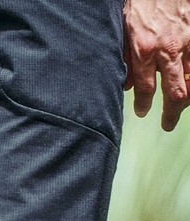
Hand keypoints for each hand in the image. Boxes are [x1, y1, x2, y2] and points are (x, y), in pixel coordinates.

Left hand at [123, 0, 189, 130]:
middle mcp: (168, 50)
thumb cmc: (140, 6)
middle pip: (176, 92)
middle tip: (167, 124)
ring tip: (180, 106)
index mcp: (144, 50)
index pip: (145, 88)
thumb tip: (125, 85)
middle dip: (172, 112)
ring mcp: (187, 42)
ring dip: (187, 97)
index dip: (143, 105)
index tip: (141, 112)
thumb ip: (124, 60)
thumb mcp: (123, 33)